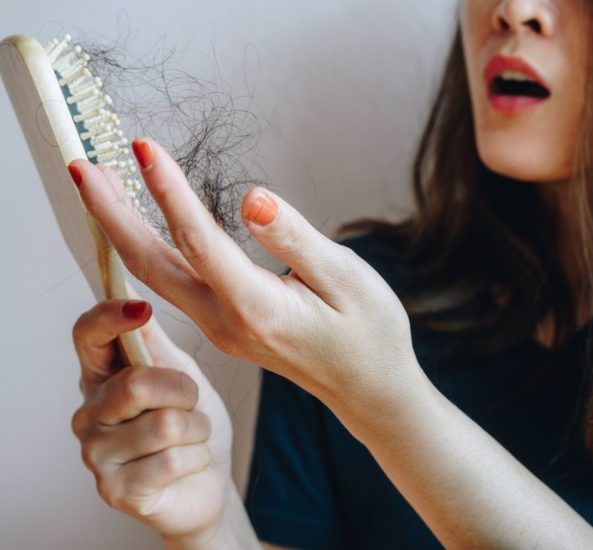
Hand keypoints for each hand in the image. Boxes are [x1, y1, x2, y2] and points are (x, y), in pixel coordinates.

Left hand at [68, 138, 419, 414]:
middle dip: (111, 214)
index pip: (198, 240)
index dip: (168, 191)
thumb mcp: (347, 279)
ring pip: (155, 275)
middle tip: (82, 166)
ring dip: (122, 229)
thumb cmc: (368, 332)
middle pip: (151, 264)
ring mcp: (220, 327)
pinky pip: (172, 284)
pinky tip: (140, 225)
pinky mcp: (224, 325)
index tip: (141, 147)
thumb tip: (252, 199)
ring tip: (100, 186)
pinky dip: (147, 249)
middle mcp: (226, 320)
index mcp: (257, 307)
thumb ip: (296, 239)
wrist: (367, 388)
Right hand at [70, 296, 234, 540]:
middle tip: (191, 404)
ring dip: (196, 428)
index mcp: (101, 377)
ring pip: (163, 424)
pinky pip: (171, 460)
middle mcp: (89, 413)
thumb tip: (133, 292)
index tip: (141, 308)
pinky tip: (189, 462)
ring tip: (192, 435)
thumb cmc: (191, 422)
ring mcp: (96, 454)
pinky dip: (196, 457)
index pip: (86, 336)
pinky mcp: (114, 490)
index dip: (109, 317)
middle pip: (137, 383)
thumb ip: (155, 341)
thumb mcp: (182, 374)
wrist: (207, 479)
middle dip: (184, 392)